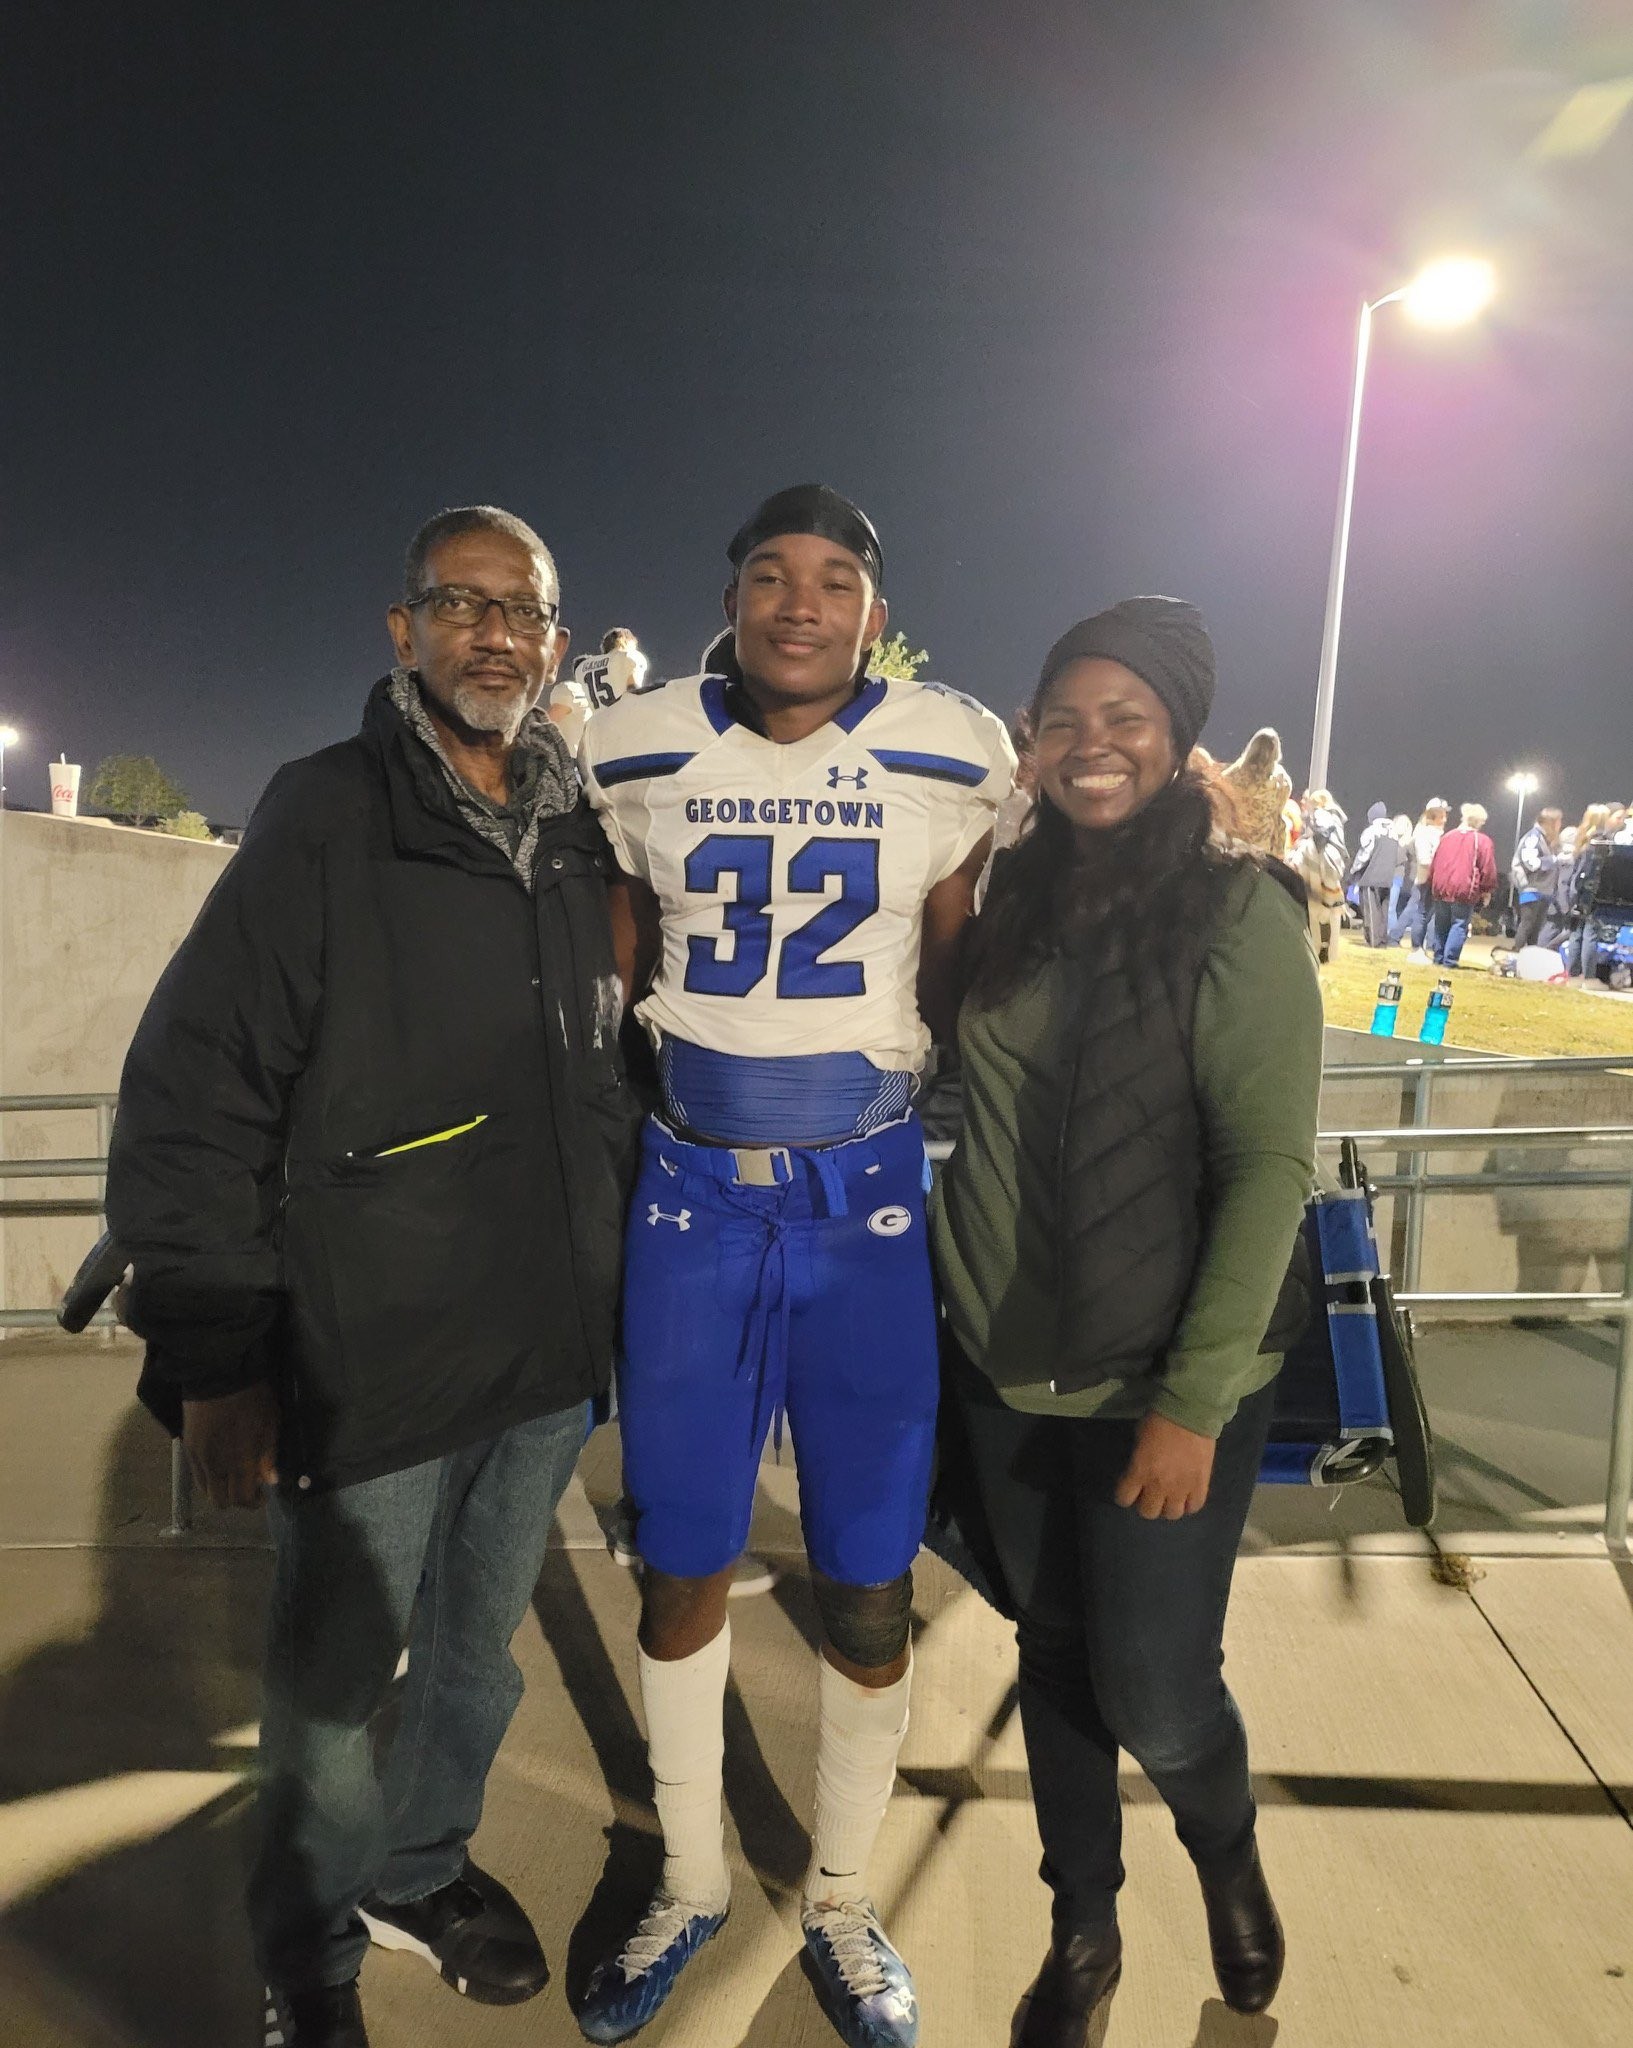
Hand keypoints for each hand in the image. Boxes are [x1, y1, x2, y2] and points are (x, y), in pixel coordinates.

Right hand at [182, 1383, 280, 1509]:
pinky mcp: (187, 1446)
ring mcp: (197, 1458)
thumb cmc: (251, 1397)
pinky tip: (220, 1461)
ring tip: (233, 1473)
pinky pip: (196, 1473)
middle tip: (249, 1484)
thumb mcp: (270, 1423)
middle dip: (236, 1498)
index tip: (264, 1493)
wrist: (217, 1373)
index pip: (242, 1498)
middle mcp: (214, 1466)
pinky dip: (209, 1475)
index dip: (254, 1501)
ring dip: (220, 1488)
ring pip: (205, 1490)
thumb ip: (268, 1455)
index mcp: (239, 1462)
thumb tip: (270, 1480)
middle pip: (221, 1501)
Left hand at [1113, 1411, 1215, 1519]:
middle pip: (1148, 1512)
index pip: (1124, 1498)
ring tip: (1169, 1496)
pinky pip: (1194, 1507)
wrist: (1191, 1413)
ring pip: (1171, 1514)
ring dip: (1168, 1506)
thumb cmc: (1159, 1421)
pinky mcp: (1201, 1485)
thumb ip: (1138, 1462)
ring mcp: (1182, 1488)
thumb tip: (1138, 1472)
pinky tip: (1186, 1495)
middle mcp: (1159, 1485)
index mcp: (1140, 1471)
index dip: (1124, 1495)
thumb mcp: (1139, 1440)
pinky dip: (1188, 1504)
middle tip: (1150, 1493)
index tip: (1129, 1489)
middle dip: (1146, 1503)